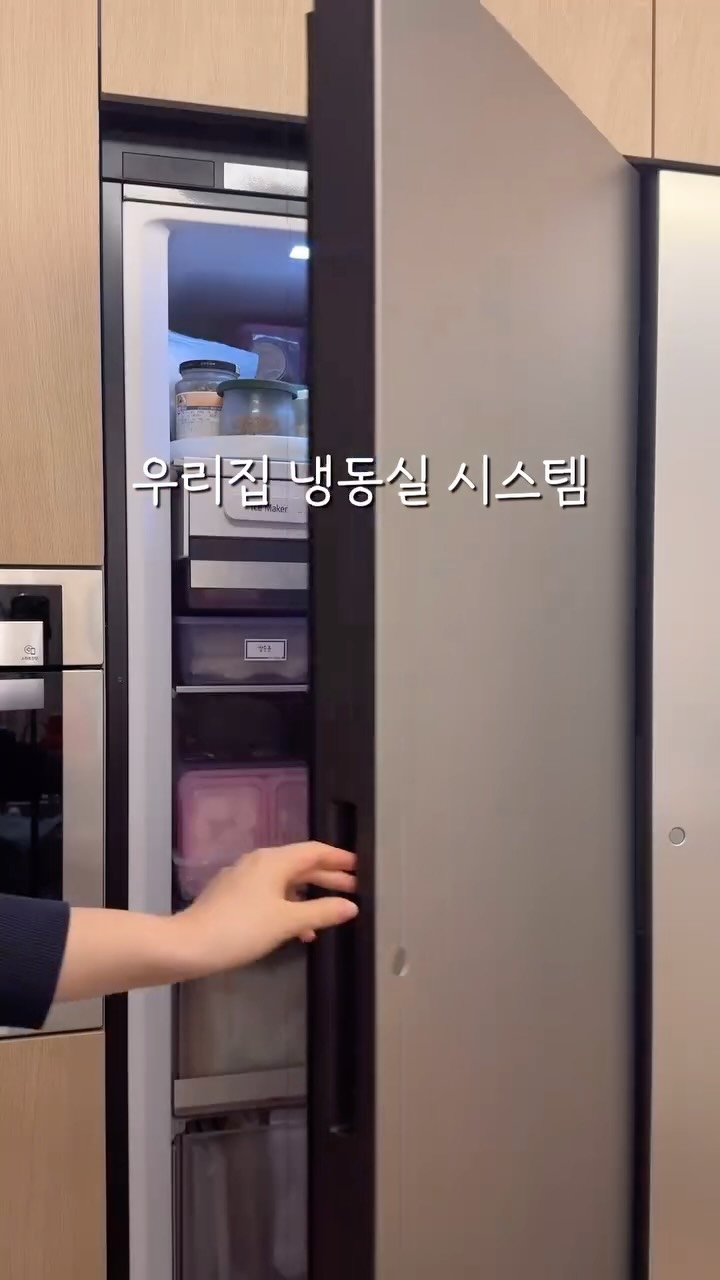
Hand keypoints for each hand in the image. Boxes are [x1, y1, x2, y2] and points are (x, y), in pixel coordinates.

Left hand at [175, 841, 357, 979]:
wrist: (188, 945)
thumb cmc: (241, 929)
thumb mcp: (287, 922)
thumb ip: (321, 912)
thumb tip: (351, 906)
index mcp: (274, 860)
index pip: (314, 851)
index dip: (339, 858)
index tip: (360, 867)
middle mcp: (259, 862)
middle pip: (301, 864)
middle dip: (327, 876)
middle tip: (354, 888)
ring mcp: (244, 879)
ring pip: (285, 881)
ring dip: (309, 894)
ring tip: (331, 911)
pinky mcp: (233, 896)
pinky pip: (270, 894)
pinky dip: (289, 906)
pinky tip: (298, 930)